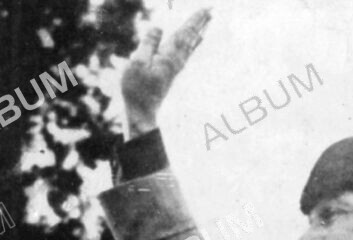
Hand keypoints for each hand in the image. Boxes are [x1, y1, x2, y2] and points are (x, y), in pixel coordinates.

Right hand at [122, 8, 211, 137]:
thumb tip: (159, 27)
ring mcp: (175, 66)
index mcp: (169, 56)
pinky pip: (185, 51)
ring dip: (198, 30)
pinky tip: (196, 39)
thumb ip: (148, 44)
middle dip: (200, 22)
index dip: (195, 20)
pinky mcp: (171, 71)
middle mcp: (177, 60)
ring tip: (207, 21)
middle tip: (212, 9)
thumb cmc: (136, 88)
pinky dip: (192, 42)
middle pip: (191, 37)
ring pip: (190, 44)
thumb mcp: (137, 63)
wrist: (142, 111)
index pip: (185, 33)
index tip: (206, 9)